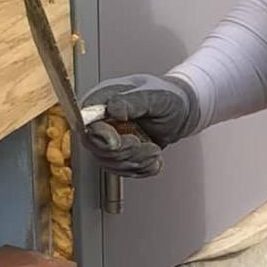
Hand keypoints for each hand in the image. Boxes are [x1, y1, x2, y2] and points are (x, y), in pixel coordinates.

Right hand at [80, 73, 199, 176]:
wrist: (180, 113)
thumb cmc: (166, 97)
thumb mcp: (154, 95)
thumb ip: (132, 101)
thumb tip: (113, 108)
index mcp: (102, 100)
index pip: (86, 123)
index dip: (100, 136)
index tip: (117, 141)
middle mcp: (100, 121)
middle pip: (97, 148)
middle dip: (125, 151)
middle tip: (146, 144)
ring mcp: (107, 140)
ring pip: (111, 163)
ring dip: (137, 160)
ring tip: (154, 149)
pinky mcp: (118, 155)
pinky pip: (123, 171)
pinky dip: (142, 168)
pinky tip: (153, 157)